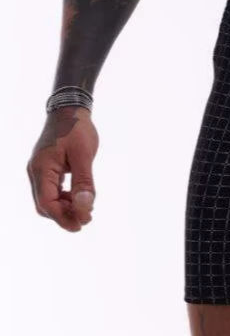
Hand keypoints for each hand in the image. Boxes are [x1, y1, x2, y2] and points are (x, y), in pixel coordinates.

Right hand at [27, 107, 98, 231]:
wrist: (69, 110)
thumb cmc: (77, 129)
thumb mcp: (84, 155)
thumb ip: (84, 181)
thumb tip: (85, 206)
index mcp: (42, 168)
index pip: (46, 202)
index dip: (62, 217)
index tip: (81, 225)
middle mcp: (36, 171)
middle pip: (44, 204)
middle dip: (64, 215)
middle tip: (86, 220)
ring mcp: (39, 170)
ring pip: (47, 199)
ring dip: (65, 207)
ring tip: (86, 210)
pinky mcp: (46, 168)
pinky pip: (51, 190)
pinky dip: (64, 198)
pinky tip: (79, 198)